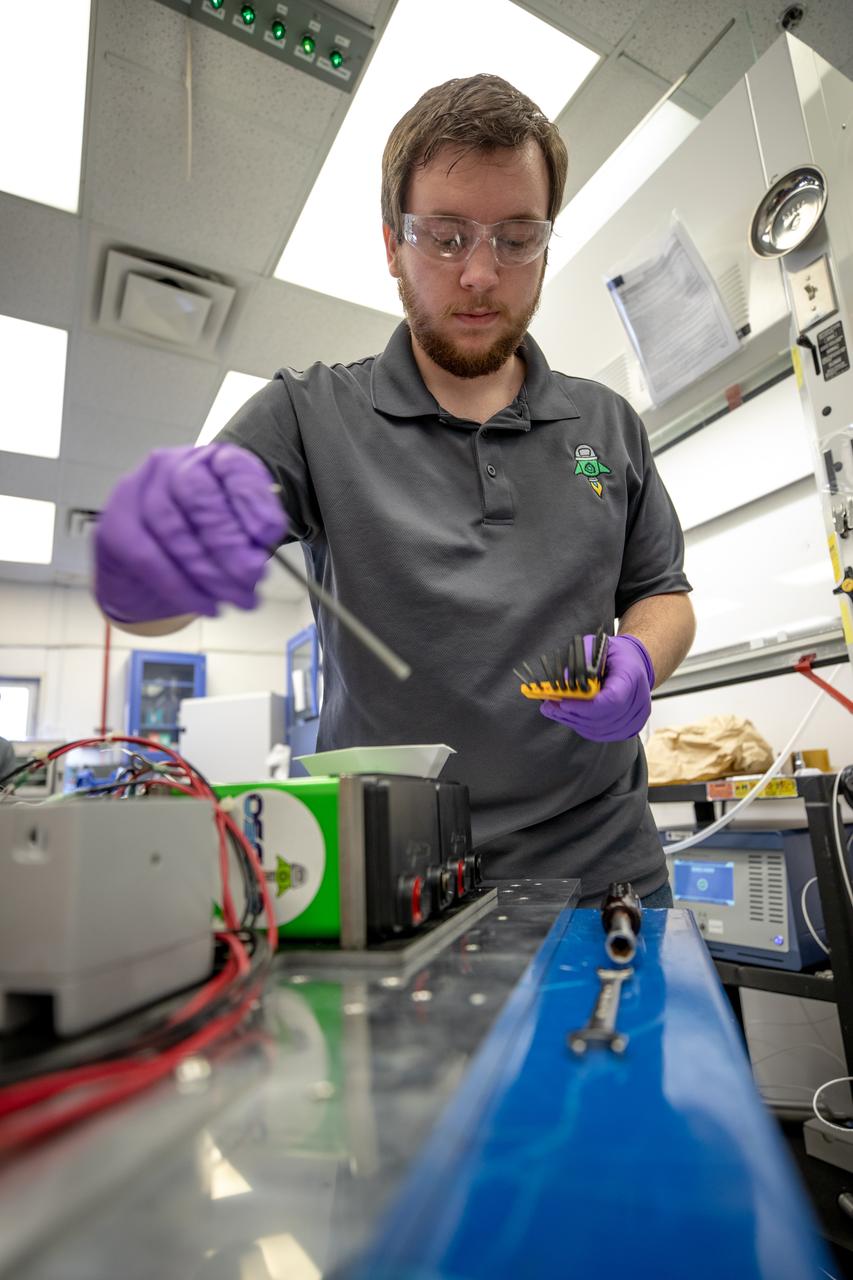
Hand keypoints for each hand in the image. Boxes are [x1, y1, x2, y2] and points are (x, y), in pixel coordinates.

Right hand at [94, 444, 286, 622]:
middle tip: (253, 578)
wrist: (144, 570)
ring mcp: (138, 490)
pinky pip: (148, 557)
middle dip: (228, 543)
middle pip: (198, 498)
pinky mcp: (117, 523)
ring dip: (208, 573)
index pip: (233, 467)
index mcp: (211, 461)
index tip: (269, 533)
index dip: (251, 499)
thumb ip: (249, 542)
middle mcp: (172, 464)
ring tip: (237, 599)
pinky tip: (206, 605)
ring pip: (173, 530)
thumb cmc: (202, 545)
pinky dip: (180, 587)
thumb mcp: (236, 539)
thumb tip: (256, 561)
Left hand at [539, 634, 653, 741]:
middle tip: (550, 705)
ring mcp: (635, 717)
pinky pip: (601, 734)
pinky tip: (570, 717)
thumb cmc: (615, 654)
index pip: (612, 700)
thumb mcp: (595, 646)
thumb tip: (564, 680)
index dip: (585, 706)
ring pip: (600, 729)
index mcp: (631, 675)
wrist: (634, 663)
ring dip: (574, 722)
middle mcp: (638, 699)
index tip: (563, 702)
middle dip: (573, 714)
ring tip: (555, 711)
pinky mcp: (629, 728)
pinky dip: (582, 727)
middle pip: (603, 718)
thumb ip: (580, 661)